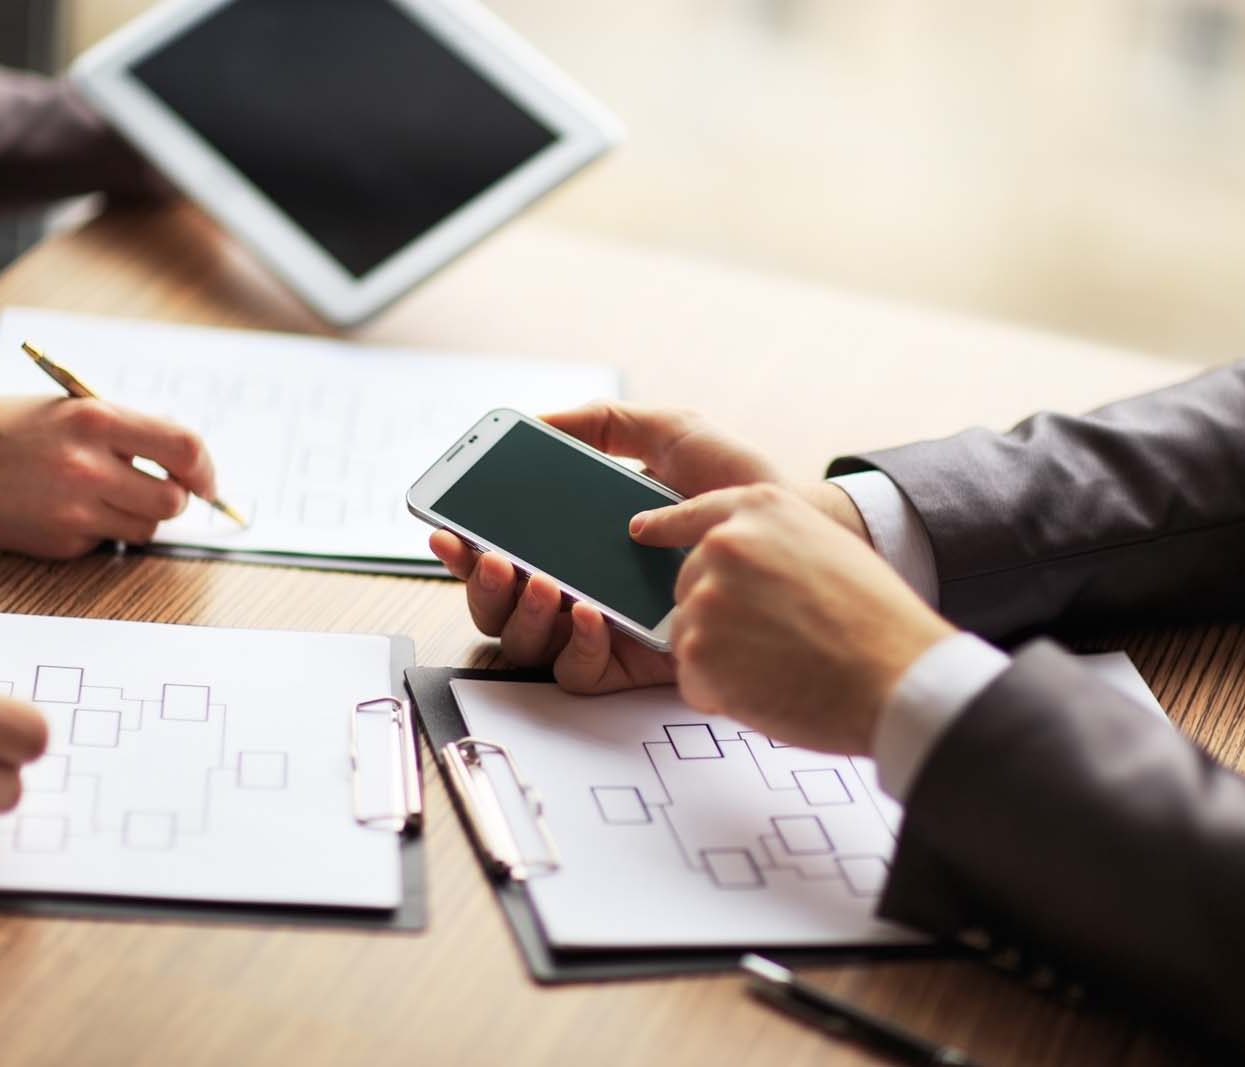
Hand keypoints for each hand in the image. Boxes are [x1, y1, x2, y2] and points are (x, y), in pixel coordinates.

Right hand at [0, 394, 217, 558]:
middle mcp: (88, 466)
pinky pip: (107, 542)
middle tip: (155, 487)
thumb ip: (131, 431)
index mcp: (97, 420)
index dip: (205, 468)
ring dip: (139, 515)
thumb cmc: (12, 427)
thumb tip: (189, 463)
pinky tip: (67, 508)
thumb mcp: (75, 409)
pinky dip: (101, 529)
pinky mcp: (61, 542)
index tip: (206, 480)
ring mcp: (73, 510)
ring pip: (147, 527)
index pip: (184, 448)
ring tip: (105, 494)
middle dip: (173, 497)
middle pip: (173, 500)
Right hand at [431, 403, 871, 692]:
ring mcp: (604, 629)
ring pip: (525, 641)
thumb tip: (540, 420)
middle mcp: (582, 586)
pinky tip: (585, 610)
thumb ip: (607, 423)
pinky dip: (569, 645)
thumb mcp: (673, 435)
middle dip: (480, 582)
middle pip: (499, 602)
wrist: (797, 535)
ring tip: (540, 576)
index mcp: (579, 538)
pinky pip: (576, 673)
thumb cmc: (741, 488)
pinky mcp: (633, 665)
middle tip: (494, 555)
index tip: (446, 527)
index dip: (464, 546)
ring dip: (518, 610)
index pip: (503, 550)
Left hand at [632, 484, 954, 754]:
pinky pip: (693, 680)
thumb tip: (738, 563)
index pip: (695, 512)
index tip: (643, 530)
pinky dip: (722, 695)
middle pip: (690, 586)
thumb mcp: (828, 546)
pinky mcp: (696, 650)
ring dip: (723, 661)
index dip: (668, 525)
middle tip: (777, 643)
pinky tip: (769, 691)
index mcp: (761, 509)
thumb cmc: (876, 621)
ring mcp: (706, 596)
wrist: (896, 674)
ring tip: (781, 667)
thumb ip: (774, 544)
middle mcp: (724, 544)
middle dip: (720, 619)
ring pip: (690, 635)